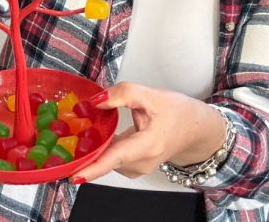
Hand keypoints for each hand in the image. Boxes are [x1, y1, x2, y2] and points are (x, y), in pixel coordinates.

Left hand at [70, 82, 225, 182]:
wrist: (197, 128)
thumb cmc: (180, 113)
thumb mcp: (152, 95)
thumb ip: (123, 93)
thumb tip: (97, 100)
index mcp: (148, 145)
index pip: (117, 158)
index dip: (94, 167)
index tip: (75, 175)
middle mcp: (142, 162)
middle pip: (107, 157)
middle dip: (87, 147)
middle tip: (71, 132)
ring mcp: (138, 167)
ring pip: (108, 158)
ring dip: (95, 146)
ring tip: (87, 129)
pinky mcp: (135, 166)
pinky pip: (112, 158)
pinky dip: (104, 148)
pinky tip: (99, 135)